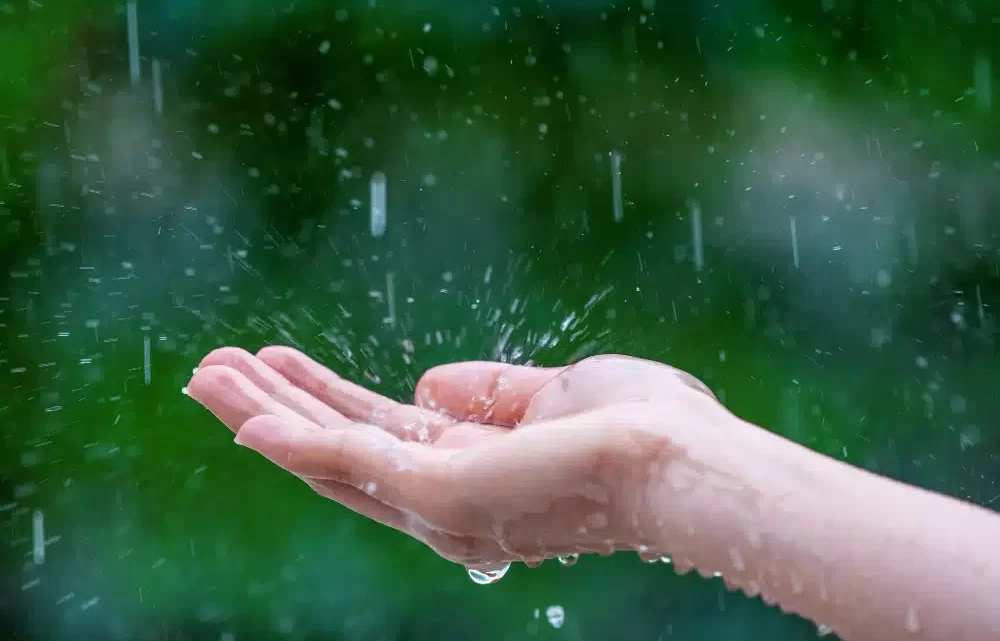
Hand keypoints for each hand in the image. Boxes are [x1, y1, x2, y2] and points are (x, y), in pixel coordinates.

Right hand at [186, 347, 729, 568]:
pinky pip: (349, 466)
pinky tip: (247, 417)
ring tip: (206, 376)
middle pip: (337, 450)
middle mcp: (445, 498)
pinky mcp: (440, 494)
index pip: (377, 433)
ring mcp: (439, 503)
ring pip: (328, 458)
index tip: (278, 362)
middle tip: (212, 370)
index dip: (323, 398)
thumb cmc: (637, 426)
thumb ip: (485, 392)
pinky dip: (293, 442)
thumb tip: (427, 382)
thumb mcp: (549, 393)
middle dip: (273, 408)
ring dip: (264, 416)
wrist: (682, 457)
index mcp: (471, 470)